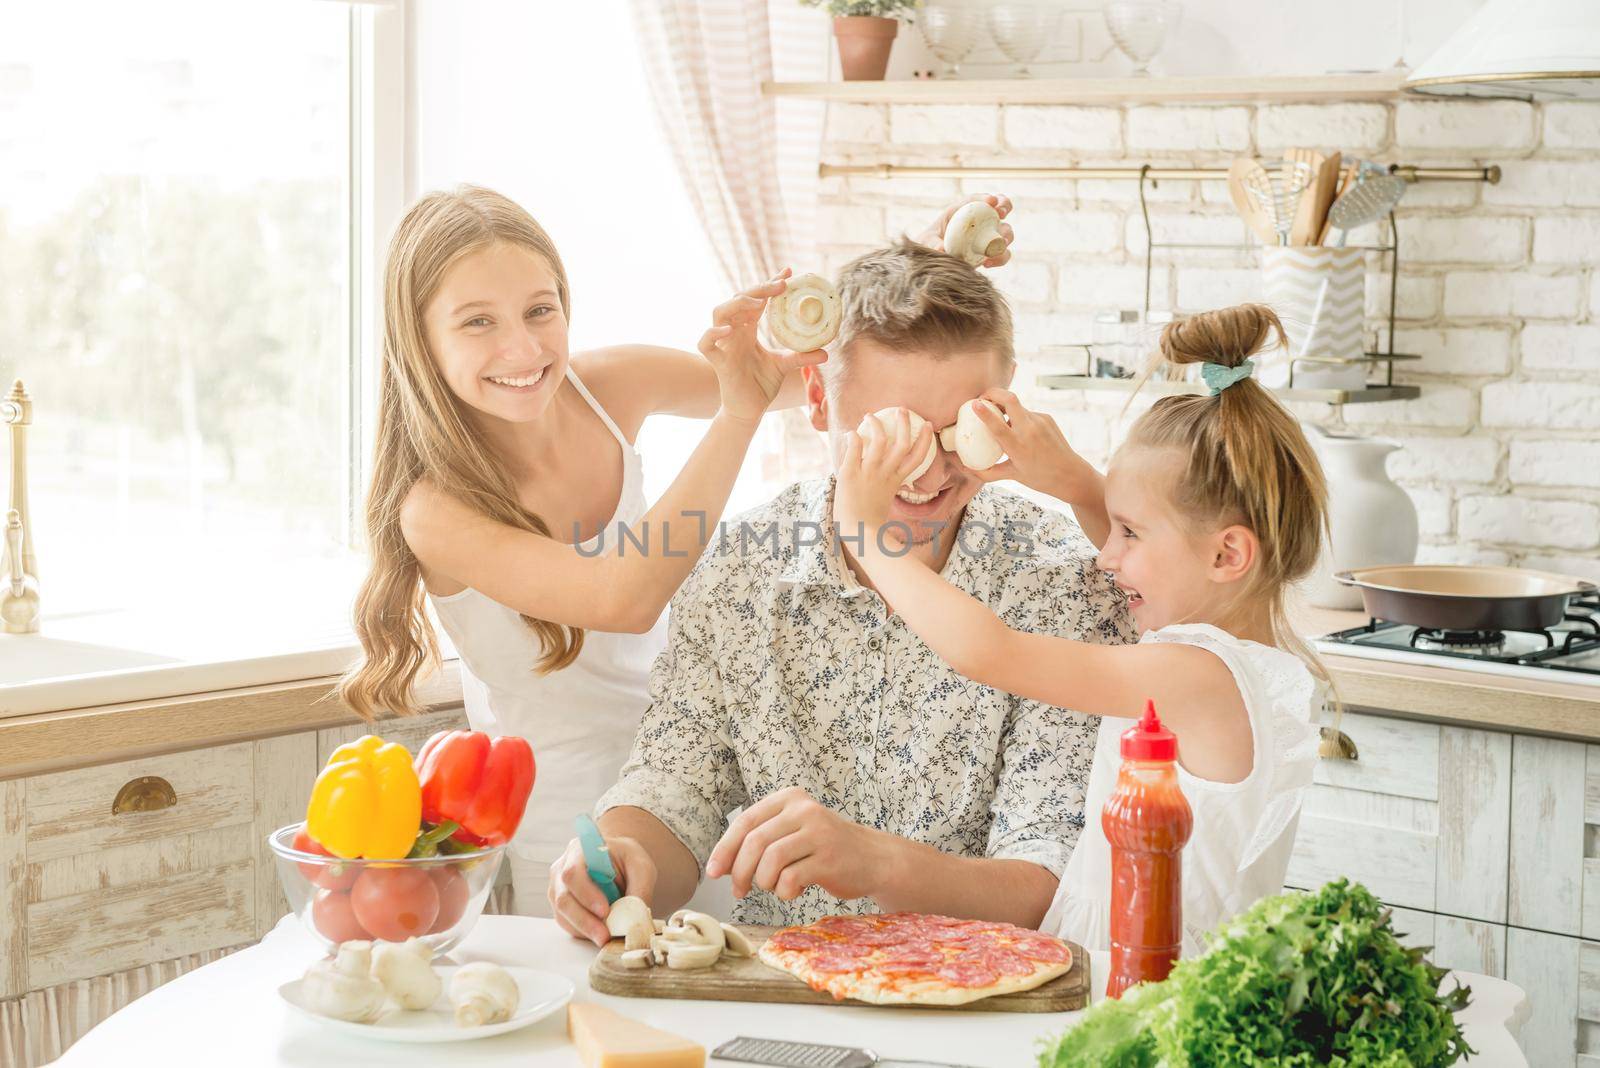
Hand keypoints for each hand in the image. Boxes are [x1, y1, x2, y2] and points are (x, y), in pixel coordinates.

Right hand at [547, 834, 658, 946]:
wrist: (618, 863)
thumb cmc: (626, 860)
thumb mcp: (641, 867)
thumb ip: (640, 888)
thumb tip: (636, 916)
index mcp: (579, 851)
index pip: (573, 872)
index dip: (586, 894)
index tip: (605, 910)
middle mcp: (561, 869)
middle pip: (563, 898)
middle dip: (584, 920)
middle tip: (605, 936)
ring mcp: (558, 889)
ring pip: (563, 914)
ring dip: (584, 930)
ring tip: (605, 939)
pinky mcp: (561, 908)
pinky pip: (567, 924)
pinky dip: (583, 932)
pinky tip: (599, 933)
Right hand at [699, 269, 827, 423]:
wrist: (749, 410)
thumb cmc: (761, 385)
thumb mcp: (785, 366)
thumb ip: (801, 356)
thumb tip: (825, 352)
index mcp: (748, 329)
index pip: (756, 299)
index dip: (769, 284)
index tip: (787, 272)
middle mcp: (734, 332)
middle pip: (739, 299)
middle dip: (758, 289)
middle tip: (780, 285)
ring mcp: (724, 345)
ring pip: (719, 313)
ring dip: (736, 304)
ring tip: (756, 303)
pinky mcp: (717, 361)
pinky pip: (706, 343)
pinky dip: (713, 333)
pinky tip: (729, 330)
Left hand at [706, 787, 891, 902]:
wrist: (872, 858)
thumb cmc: (823, 849)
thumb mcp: (791, 832)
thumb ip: (759, 841)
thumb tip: (719, 865)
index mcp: (790, 799)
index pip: (745, 821)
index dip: (725, 848)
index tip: (714, 871)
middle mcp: (804, 810)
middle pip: (755, 842)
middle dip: (740, 871)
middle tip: (739, 890)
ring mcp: (819, 833)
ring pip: (770, 862)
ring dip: (764, 882)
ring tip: (774, 887)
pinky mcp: (829, 858)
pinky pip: (789, 880)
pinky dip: (785, 892)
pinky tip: (796, 889)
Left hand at [833, 408, 931, 549]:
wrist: (857, 533)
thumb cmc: (870, 523)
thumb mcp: (884, 500)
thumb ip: (887, 486)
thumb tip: (885, 479)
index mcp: (897, 481)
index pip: (918, 456)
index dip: (926, 439)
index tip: (928, 425)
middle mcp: (886, 474)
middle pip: (902, 442)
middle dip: (905, 423)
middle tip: (902, 410)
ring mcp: (869, 472)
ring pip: (879, 440)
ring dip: (876, 423)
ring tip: (870, 415)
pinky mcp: (850, 473)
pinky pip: (854, 447)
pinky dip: (854, 437)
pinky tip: (851, 433)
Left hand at [916, 194, 1014, 267]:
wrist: (932, 264)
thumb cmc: (928, 246)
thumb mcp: (926, 242)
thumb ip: (933, 244)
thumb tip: (941, 249)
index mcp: (962, 210)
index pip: (976, 199)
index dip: (985, 197)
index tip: (991, 202)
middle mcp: (979, 220)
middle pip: (999, 207)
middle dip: (1004, 207)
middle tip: (1000, 213)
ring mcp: (987, 236)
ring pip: (1005, 231)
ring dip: (1006, 235)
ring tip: (999, 243)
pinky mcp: (990, 253)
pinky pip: (1002, 254)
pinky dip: (1000, 258)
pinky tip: (988, 263)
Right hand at [968, 389, 1096, 502]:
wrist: (1071, 474)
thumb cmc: (1040, 478)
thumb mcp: (1012, 476)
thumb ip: (987, 472)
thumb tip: (966, 468)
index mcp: (1018, 447)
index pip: (998, 426)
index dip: (985, 412)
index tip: (974, 404)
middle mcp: (1029, 431)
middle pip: (1010, 398)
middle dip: (993, 392)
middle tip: (982, 398)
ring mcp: (1040, 421)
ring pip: (1017, 406)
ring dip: (1004, 407)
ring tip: (998, 416)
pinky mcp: (1047, 418)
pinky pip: (1027, 413)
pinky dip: (1018, 417)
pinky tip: (1019, 429)